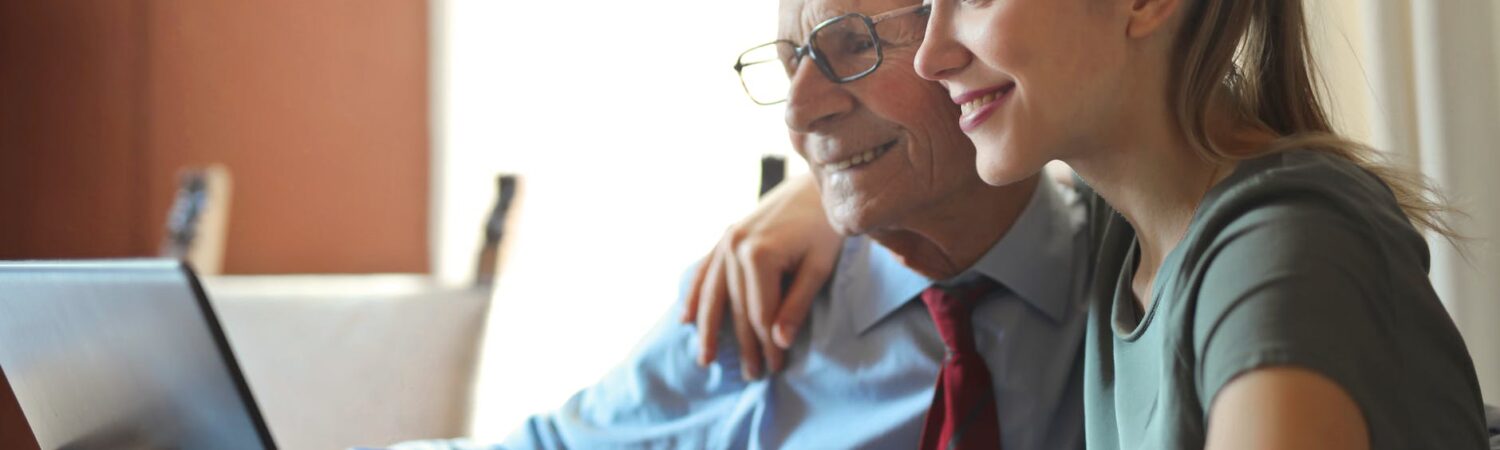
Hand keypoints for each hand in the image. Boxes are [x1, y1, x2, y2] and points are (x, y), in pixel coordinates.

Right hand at [681, 174, 840, 379]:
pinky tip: (687, 318)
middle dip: (745, 344)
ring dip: (709, 328)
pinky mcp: (727, 235)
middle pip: (737, 308)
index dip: (767, 345)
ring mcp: (727, 240)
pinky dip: (695, 295)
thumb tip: (778, 342)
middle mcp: (735, 246)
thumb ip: (796, 305)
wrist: (817, 186)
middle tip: (751, 374)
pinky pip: (706, 270)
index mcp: (758, 254)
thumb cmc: (825, 227)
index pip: (761, 313)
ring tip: (706, 359)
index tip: (775, 369)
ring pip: (714, 293)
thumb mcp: (818, 267)